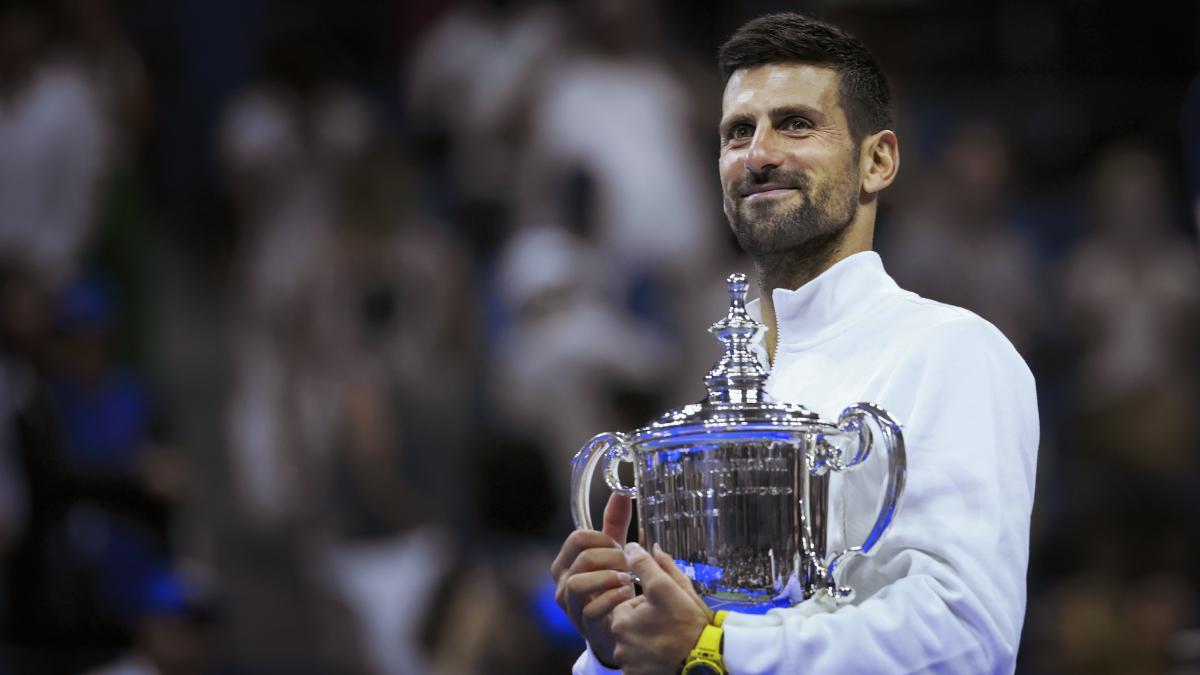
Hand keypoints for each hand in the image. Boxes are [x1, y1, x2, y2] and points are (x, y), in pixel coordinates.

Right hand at [550, 493, 633, 665]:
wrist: (615, 626)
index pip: (578, 538)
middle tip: (628, 564)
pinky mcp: (583, 625)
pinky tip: (628, 594)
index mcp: (565, 562)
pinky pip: (592, 608)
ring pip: (580, 583)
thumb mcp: (612, 552)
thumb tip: (621, 491)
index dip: (604, 539)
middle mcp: (562, 583)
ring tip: (628, 579)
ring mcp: (570, 606)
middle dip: (612, 557)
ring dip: (610, 577)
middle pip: (583, 557)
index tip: (619, 546)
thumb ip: (615, 523)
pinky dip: (614, 598)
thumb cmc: (611, 585)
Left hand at [611, 542, 712, 674]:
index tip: (666, 609)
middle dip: (646, 623)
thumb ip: (648, 566)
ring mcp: (628, 664)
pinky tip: (667, 656)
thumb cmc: (689, 624)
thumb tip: (632, 546)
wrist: (706, 662)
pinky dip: (650, 660)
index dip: (648, 603)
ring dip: (648, 642)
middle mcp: (619, 645)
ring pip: (635, 646)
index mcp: (621, 621)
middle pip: (630, 626)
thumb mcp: (669, 588)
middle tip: (670, 625)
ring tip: (670, 641)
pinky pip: (639, 664)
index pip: (629, 605)